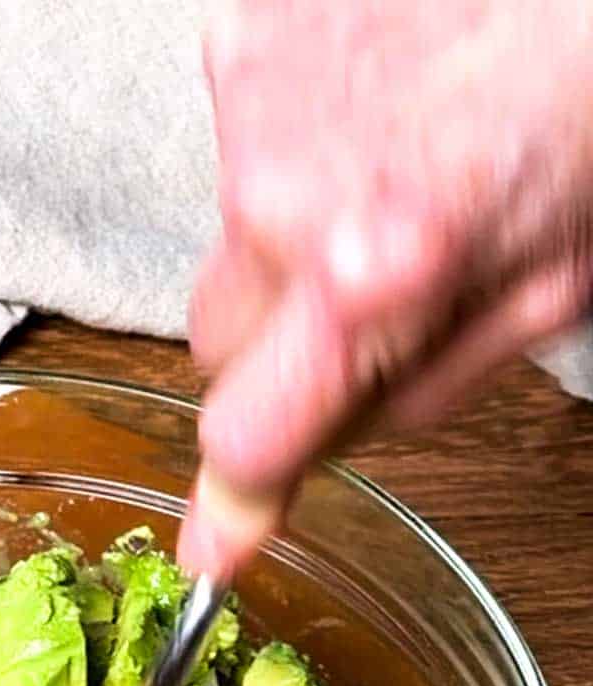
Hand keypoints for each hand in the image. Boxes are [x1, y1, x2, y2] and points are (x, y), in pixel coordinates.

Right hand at [180, 0, 592, 577]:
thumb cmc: (591, 115)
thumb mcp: (546, 293)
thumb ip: (407, 393)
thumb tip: (288, 476)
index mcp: (370, 276)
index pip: (245, 437)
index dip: (239, 496)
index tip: (214, 552)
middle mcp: (285, 200)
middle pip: (219, 346)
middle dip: (280, 350)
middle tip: (372, 305)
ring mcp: (253, 110)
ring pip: (229, 247)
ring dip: (292, 244)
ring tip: (394, 180)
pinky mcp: (244, 38)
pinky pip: (239, 146)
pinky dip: (295, 148)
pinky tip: (374, 114)